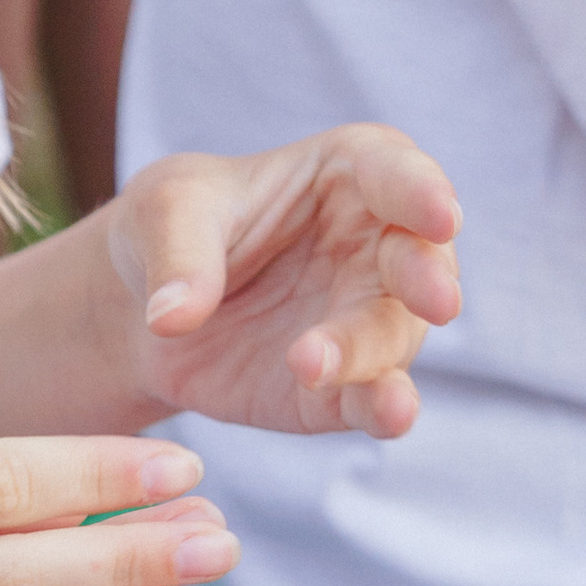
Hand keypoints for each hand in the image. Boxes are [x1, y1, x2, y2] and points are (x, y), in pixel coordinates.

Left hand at [96, 128, 462, 436]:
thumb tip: (173, 316)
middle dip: (429, 279)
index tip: (442, 215)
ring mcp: (362, 321)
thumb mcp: (164, 211)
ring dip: (367, 352)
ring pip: (393, 336)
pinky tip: (388, 413)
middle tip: (436, 301)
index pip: (396, 172)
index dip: (423, 191)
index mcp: (348, 175)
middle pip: (420, 260)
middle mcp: (375, 247)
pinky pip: (375, 400)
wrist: (144, 306)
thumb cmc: (172, 225)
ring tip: (312, 362)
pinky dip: (386, 409)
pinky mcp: (343, 388)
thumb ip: (180, 255)